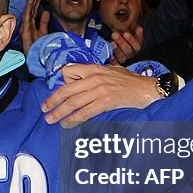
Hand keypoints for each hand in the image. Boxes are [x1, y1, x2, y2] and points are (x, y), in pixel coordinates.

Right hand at [20, 0, 48, 52]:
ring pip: (28, 12)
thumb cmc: (42, 50)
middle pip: (31, 12)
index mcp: (32, 29)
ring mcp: (26, 30)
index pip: (35, 13)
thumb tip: (45, 11)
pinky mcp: (25, 33)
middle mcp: (28, 29)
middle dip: (34, 0)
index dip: (37, 3)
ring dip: (31, 1)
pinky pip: (27, 17)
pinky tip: (31, 0)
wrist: (40, 62)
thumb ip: (44, 23)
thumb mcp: (44, 34)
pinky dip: (29, 8)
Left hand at [41, 64, 160, 127]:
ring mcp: (99, 89)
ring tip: (51, 119)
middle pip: (66, 90)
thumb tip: (80, 81)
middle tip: (44, 109)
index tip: (59, 93)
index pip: (67, 72)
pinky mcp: (106, 102)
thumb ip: (95, 74)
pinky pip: (84, 112)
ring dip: (59, 113)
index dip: (61, 83)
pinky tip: (67, 124)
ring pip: (72, 102)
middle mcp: (94, 77)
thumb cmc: (130, 81)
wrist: (148, 88)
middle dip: (52, 101)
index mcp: (93, 68)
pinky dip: (73, 119)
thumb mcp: (111, 70)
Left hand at [109, 25, 143, 64]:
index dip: (131, 40)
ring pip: (121, 56)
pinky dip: (113, 59)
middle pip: (128, 51)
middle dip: (121, 42)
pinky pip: (115, 62)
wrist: (118, 41)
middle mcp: (130, 54)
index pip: (136, 46)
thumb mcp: (131, 32)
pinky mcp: (116, 62)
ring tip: (112, 42)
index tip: (125, 33)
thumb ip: (135, 31)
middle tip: (115, 35)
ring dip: (117, 49)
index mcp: (136, 47)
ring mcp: (123, 58)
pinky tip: (111, 56)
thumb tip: (139, 28)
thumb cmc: (125, 37)